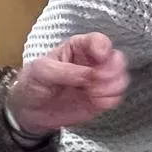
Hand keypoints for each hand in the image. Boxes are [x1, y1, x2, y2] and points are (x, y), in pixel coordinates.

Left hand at [7, 32, 128, 134]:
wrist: (30, 111)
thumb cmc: (34, 82)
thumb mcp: (43, 71)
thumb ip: (67, 71)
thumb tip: (91, 75)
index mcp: (77, 47)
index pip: (98, 41)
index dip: (103, 47)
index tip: (100, 57)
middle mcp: (92, 62)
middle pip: (117, 58)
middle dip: (113, 69)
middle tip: (98, 80)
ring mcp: (99, 81)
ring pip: (121, 78)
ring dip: (113, 86)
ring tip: (94, 94)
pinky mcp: (101, 99)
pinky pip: (116, 97)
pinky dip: (111, 99)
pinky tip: (96, 102)